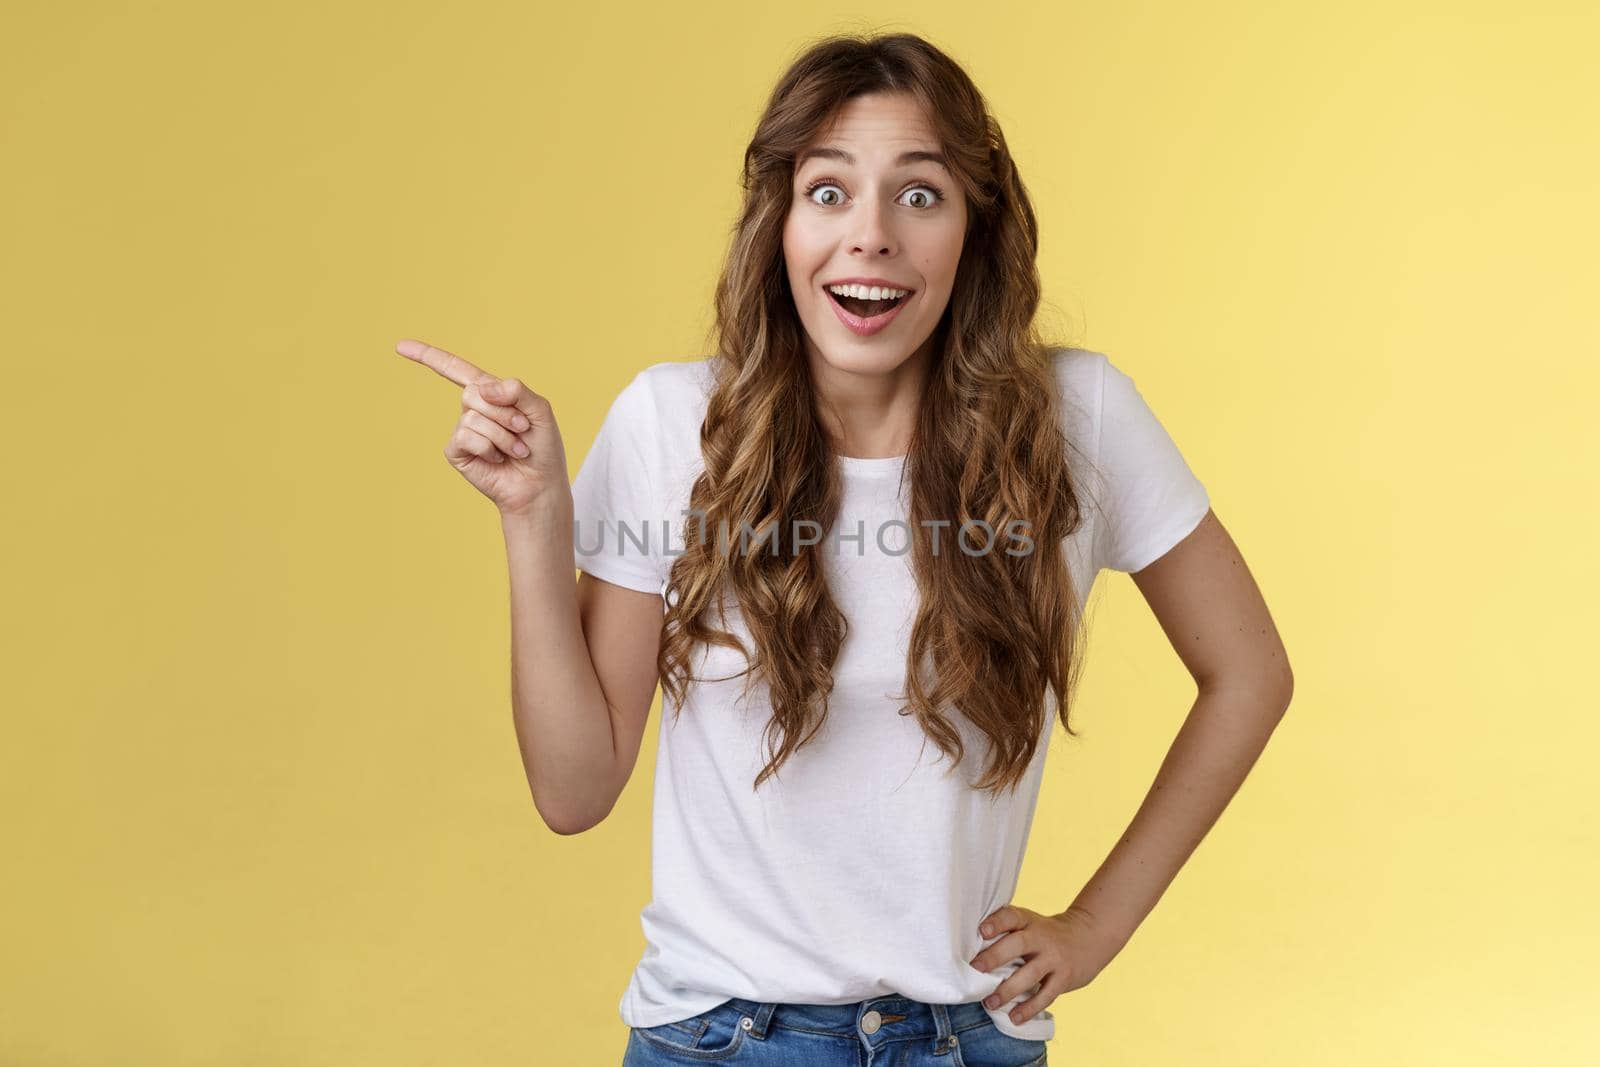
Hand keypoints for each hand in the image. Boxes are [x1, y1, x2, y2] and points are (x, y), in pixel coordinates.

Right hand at [395, 338, 568, 516]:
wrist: (540, 484)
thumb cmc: (542, 447)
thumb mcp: (540, 410)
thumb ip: (516, 390)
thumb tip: (481, 389)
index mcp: (491, 392)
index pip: (456, 369)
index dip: (428, 356)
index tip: (400, 346)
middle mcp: (473, 409)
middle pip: (473, 392)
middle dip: (504, 413)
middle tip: (522, 430)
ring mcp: (463, 430)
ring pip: (473, 417)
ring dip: (502, 435)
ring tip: (516, 449)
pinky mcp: (456, 451)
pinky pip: (466, 437)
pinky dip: (488, 448)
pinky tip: (497, 459)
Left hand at [968, 903, 1123, 1025]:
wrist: (1088, 937)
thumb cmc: (1045, 934)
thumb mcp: (1030, 924)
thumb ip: (1007, 932)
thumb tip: (969, 949)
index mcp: (1028, 921)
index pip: (1011, 916)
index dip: (996, 922)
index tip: (981, 930)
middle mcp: (1041, 937)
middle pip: (1018, 944)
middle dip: (996, 956)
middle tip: (976, 968)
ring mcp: (1054, 958)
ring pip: (1030, 974)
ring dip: (1008, 990)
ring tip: (989, 1003)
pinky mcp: (1064, 978)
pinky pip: (1046, 995)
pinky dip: (1029, 1008)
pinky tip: (1015, 1017)